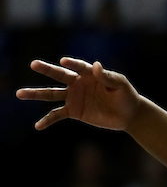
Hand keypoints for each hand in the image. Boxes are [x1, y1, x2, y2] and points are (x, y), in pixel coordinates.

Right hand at [17, 57, 140, 131]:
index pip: (79, 66)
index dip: (72, 63)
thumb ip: (108, 76)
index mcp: (91, 74)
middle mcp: (79, 83)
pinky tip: (37, 126)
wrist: (128, 114)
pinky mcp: (74, 111)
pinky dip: (47, 120)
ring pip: (52, 94)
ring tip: (20, 93)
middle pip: (60, 75)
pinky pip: (57, 115)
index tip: (63, 60)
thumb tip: (96, 65)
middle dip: (47, 70)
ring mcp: (74, 97)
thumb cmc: (126, 95)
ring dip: (36, 94)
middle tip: (33, 64)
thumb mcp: (120, 84)